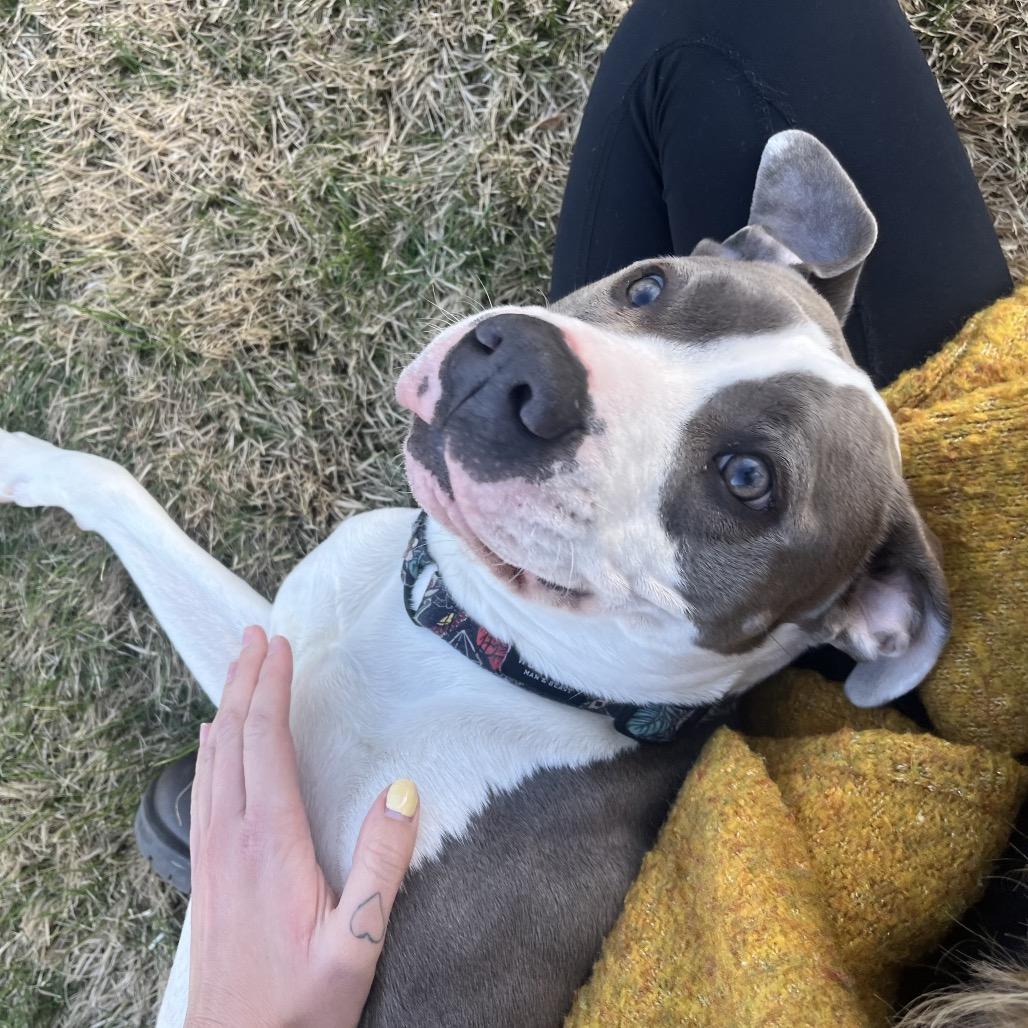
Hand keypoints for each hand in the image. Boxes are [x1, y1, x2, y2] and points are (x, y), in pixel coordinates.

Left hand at [186, 626, 419, 1027]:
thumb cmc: (299, 1005)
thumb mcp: (357, 943)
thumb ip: (381, 865)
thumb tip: (401, 791)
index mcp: (269, 843)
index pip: (265, 743)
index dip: (272, 688)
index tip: (280, 645)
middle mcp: (232, 838)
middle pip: (232, 738)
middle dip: (245, 681)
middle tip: (256, 636)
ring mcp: (212, 856)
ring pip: (212, 760)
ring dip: (226, 707)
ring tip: (238, 668)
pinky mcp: (206, 874)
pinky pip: (203, 790)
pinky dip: (209, 750)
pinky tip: (210, 739)